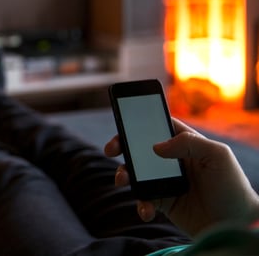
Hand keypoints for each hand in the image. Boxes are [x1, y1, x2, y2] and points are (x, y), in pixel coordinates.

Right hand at [104, 118, 258, 236]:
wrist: (236, 226)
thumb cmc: (233, 186)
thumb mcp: (218, 155)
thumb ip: (188, 142)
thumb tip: (155, 147)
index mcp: (186, 143)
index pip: (157, 125)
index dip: (138, 122)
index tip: (122, 123)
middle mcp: (172, 160)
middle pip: (139, 147)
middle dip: (121, 147)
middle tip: (111, 150)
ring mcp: (165, 181)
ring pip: (135, 173)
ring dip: (124, 175)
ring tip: (123, 182)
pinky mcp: (162, 201)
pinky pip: (142, 199)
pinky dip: (139, 204)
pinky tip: (147, 209)